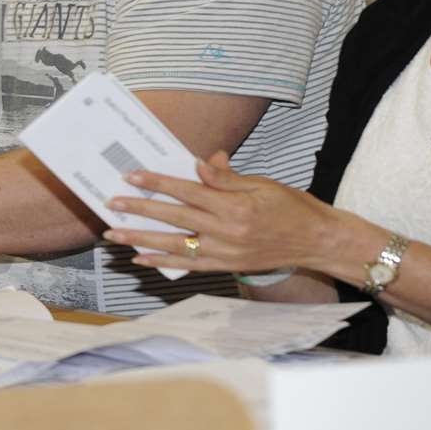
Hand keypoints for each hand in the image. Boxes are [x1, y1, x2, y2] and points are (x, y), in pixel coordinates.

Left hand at [103, 152, 355, 273]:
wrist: (319, 242)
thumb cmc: (292, 207)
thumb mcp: (263, 184)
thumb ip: (227, 177)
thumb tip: (201, 163)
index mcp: (236, 206)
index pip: (188, 191)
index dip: (158, 183)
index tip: (132, 176)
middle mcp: (227, 232)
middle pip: (175, 219)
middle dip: (140, 211)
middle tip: (112, 205)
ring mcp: (226, 252)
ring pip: (174, 246)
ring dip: (141, 240)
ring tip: (113, 235)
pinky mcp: (227, 266)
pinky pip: (188, 265)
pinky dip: (162, 262)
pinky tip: (140, 258)